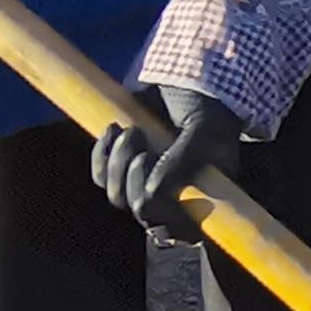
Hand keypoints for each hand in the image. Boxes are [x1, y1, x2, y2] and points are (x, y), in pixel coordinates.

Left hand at [93, 85, 241, 241]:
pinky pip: (100, 175)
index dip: (160, 213)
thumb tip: (151, 194)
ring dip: (116, 161)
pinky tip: (112, 129)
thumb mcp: (205, 132)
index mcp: (201, 197)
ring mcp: (144, 183)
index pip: (177, 227)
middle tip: (141, 138)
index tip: (153, 186)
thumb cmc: (209, 112)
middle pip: (139, 210)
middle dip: (131, 176)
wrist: (190, 84)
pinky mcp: (121, 168)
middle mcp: (172, 197)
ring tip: (132, 130)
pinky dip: (101, 153)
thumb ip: (184, 160)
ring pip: (115, 194)